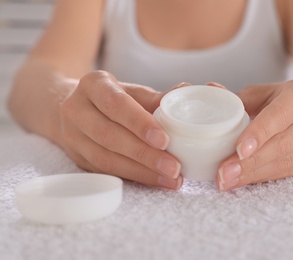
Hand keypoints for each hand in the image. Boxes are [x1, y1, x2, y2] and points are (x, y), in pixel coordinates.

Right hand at [59, 70, 188, 189]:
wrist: (78, 109)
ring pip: (106, 159)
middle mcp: (76, 110)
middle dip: (144, 154)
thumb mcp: (131, 92)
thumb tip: (186, 89)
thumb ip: (156, 97)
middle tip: (173, 167)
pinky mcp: (78, 158)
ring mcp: (73, 137)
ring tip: (170, 179)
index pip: (115, 103)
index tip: (164, 140)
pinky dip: (134, 177)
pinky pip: (106, 172)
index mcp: (92, 85)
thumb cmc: (113, 98)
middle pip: (109, 135)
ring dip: (142, 172)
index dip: (139, 123)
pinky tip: (155, 181)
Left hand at [217, 80, 292, 190]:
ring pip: (283, 163)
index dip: (259, 134)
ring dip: (252, 174)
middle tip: (223, 173)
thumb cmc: (281, 98)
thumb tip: (210, 88)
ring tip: (226, 180)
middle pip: (282, 144)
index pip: (279, 116)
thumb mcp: (263, 91)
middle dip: (250, 162)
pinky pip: (284, 173)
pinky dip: (259, 177)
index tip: (239, 150)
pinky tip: (240, 181)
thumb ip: (238, 97)